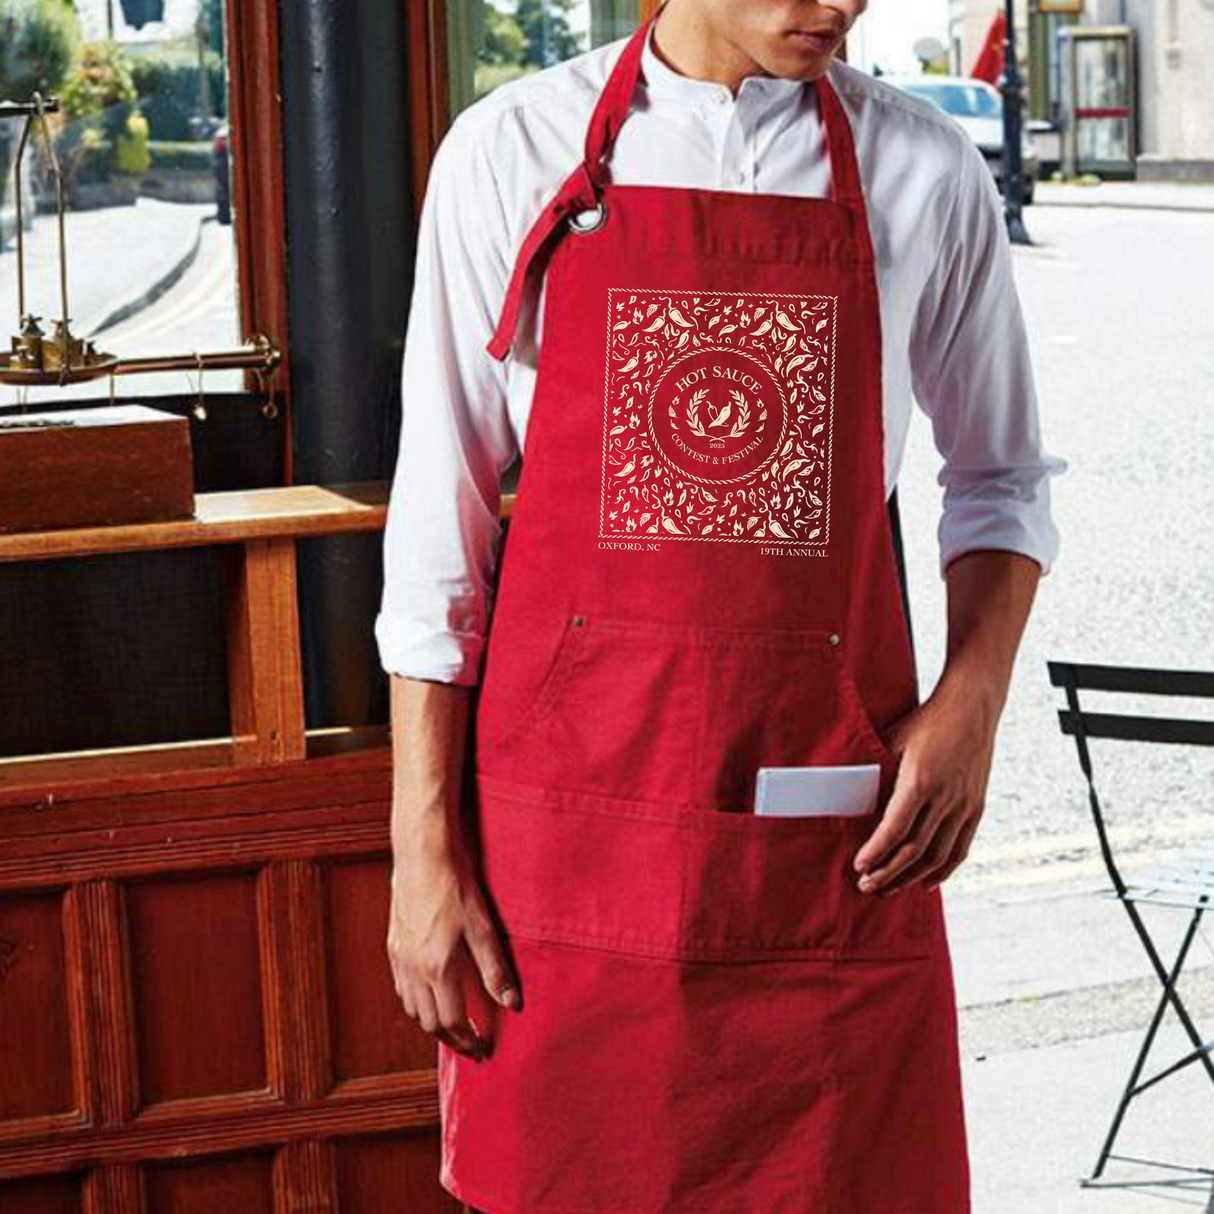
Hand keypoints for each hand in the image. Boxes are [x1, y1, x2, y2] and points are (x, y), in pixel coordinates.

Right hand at [386, 821, 520, 1060]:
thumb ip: (495, 969)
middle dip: (450, 1039)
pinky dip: (415, 1001)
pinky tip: (429, 994)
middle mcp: (413, 969)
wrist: (421, 854)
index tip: (483, 1048)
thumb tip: (512, 1003)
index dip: (468, 1041)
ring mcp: (399, 957)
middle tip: (471, 1045)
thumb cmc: (454, 885)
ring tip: (452, 1025)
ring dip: (431, 1023)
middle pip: (428, 1023)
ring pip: (411, 1008)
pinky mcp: (393, 943)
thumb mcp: (483, 927)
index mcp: (437, 968)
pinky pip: (401, 987)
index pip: (451, 1022)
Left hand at [851, 677, 997, 894]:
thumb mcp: (894, 741)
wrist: (971, 707)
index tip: (859, 866)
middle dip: (888, 872)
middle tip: (866, 887)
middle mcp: (946, 798)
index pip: (895, 828)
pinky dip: (943, 871)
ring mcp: (964, 805)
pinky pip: (960, 849)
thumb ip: (877, 772)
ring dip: (911, 877)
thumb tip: (850, 797)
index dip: (876, 852)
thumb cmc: (926, 721)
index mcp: (920, 781)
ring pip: (937, 855)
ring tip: (889, 889)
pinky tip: (926, 883)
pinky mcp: (976, 808)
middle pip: (914, 849)